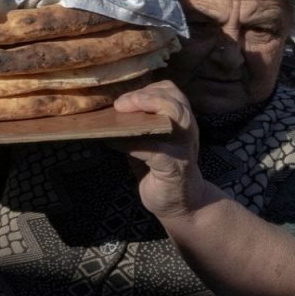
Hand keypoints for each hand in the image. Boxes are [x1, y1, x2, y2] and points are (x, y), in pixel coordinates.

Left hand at [108, 80, 211, 218]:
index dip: (148, 89)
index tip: (124, 97)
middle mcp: (186, 131)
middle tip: (120, 103)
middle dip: (146, 95)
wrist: (183, 206)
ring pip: (176, 114)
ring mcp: (183, 148)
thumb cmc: (163, 174)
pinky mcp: (174, 166)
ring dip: (147, 108)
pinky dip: (132, 142)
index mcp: (180, 122)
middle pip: (174, 99)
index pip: (171, 92)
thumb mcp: (151, 145)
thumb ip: (138, 129)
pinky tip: (114, 143)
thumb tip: (108, 115)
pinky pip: (154, 148)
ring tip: (122, 111)